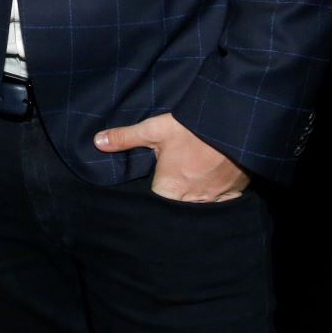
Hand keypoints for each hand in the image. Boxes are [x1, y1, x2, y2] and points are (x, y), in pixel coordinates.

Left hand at [93, 113, 250, 201]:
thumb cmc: (191, 128)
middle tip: (172, 183)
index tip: (152, 185)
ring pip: (198, 209)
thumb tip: (97, 142)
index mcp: (170, 189)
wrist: (234, 123)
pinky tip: (211, 187)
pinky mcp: (233, 194)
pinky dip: (215, 198)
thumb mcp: (154, 129)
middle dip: (171, 200)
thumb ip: (125, 138)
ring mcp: (214, 200)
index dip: (150, 197)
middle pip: (176, 209)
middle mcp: (191, 201)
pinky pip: (221, 204)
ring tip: (190, 185)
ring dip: (193, 200)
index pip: (154, 204)